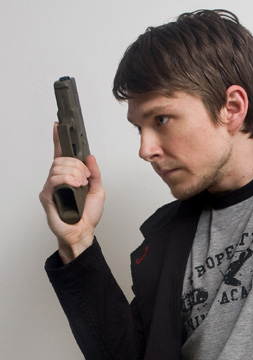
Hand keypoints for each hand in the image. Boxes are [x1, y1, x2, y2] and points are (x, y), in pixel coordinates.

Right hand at [39, 123, 104, 262]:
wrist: (83, 233)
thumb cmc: (87, 216)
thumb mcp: (98, 191)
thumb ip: (95, 173)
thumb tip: (90, 157)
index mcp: (68, 177)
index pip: (61, 154)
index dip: (59, 140)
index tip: (58, 126)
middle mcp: (58, 180)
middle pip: (62, 159)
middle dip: (77, 165)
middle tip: (86, 177)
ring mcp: (51, 187)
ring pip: (58, 167)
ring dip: (74, 173)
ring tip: (82, 184)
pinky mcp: (47, 196)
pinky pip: (54, 179)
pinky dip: (68, 180)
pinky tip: (76, 186)